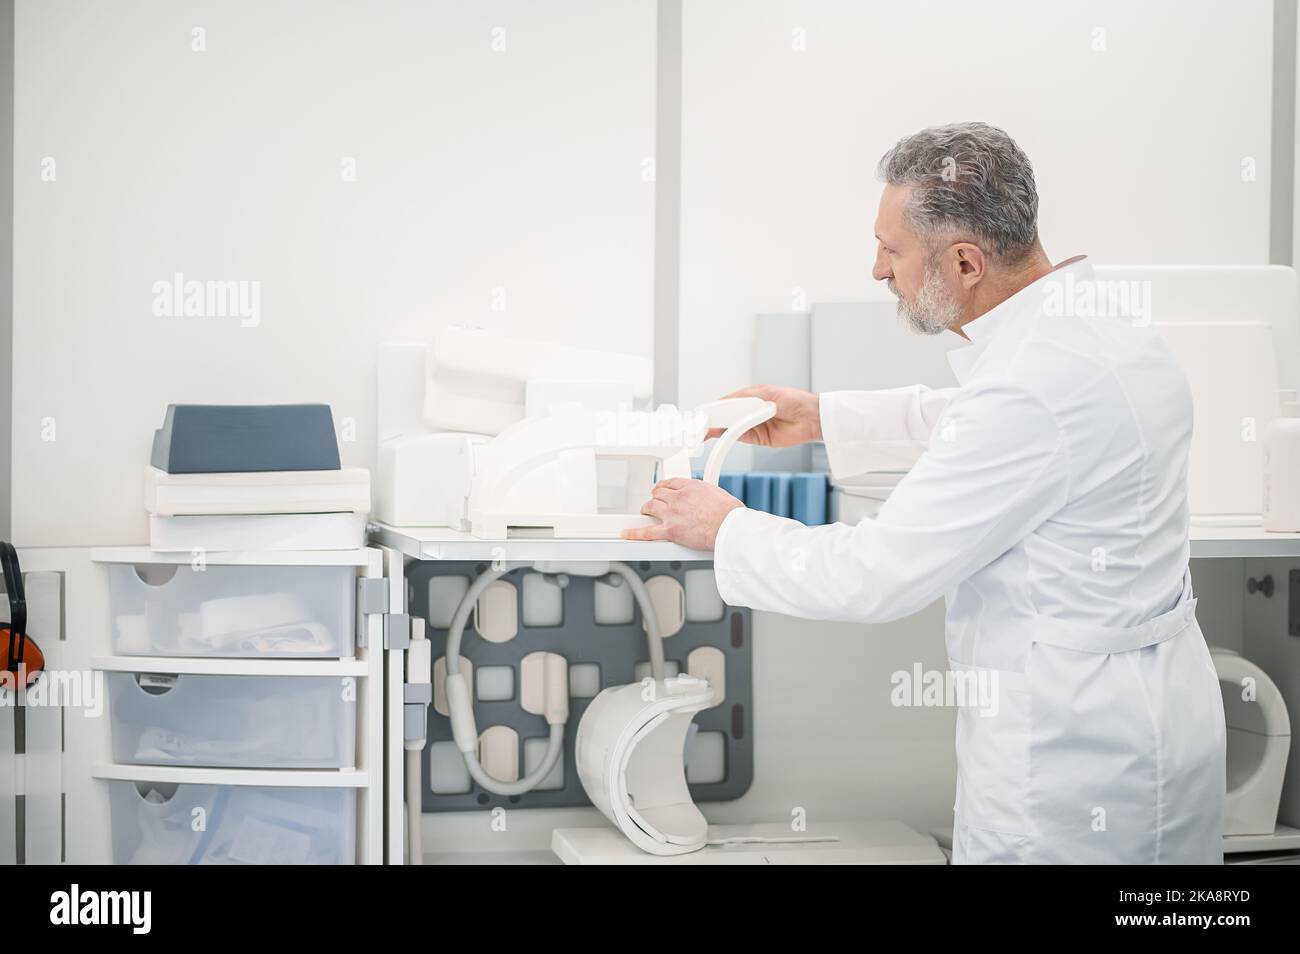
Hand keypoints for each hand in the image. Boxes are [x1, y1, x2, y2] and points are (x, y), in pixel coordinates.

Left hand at [623, 477, 743, 549]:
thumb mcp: (719, 494)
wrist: (729, 528)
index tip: (663, 489)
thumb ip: (707, 495)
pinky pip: (647, 532)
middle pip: (658, 493)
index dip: (665, 486)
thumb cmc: (730, 514)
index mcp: (691, 486)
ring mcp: (672, 514)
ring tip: (644, 512)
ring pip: (651, 507)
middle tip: (654, 501)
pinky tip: (627, 533)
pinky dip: (635, 533)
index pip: (671, 482)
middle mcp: (679, 497)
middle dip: (655, 496)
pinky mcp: (670, 530)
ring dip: (646, 509)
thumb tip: (709, 499)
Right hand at [706, 385, 821, 445]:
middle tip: (698, 425)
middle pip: (725, 416)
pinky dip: (728, 438)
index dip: (714, 408)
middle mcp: (749, 410)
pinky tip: (718, 437)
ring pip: (729, 427)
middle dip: (711, 420)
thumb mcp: (768, 395)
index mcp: (750, 396)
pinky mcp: (757, 438)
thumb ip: (748, 401)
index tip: (702, 412)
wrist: (812, 418)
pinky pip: (739, 437)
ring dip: (716, 430)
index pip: (726, 402)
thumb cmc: (794, 400)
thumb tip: (730, 405)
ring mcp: (752, 424)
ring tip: (703, 432)